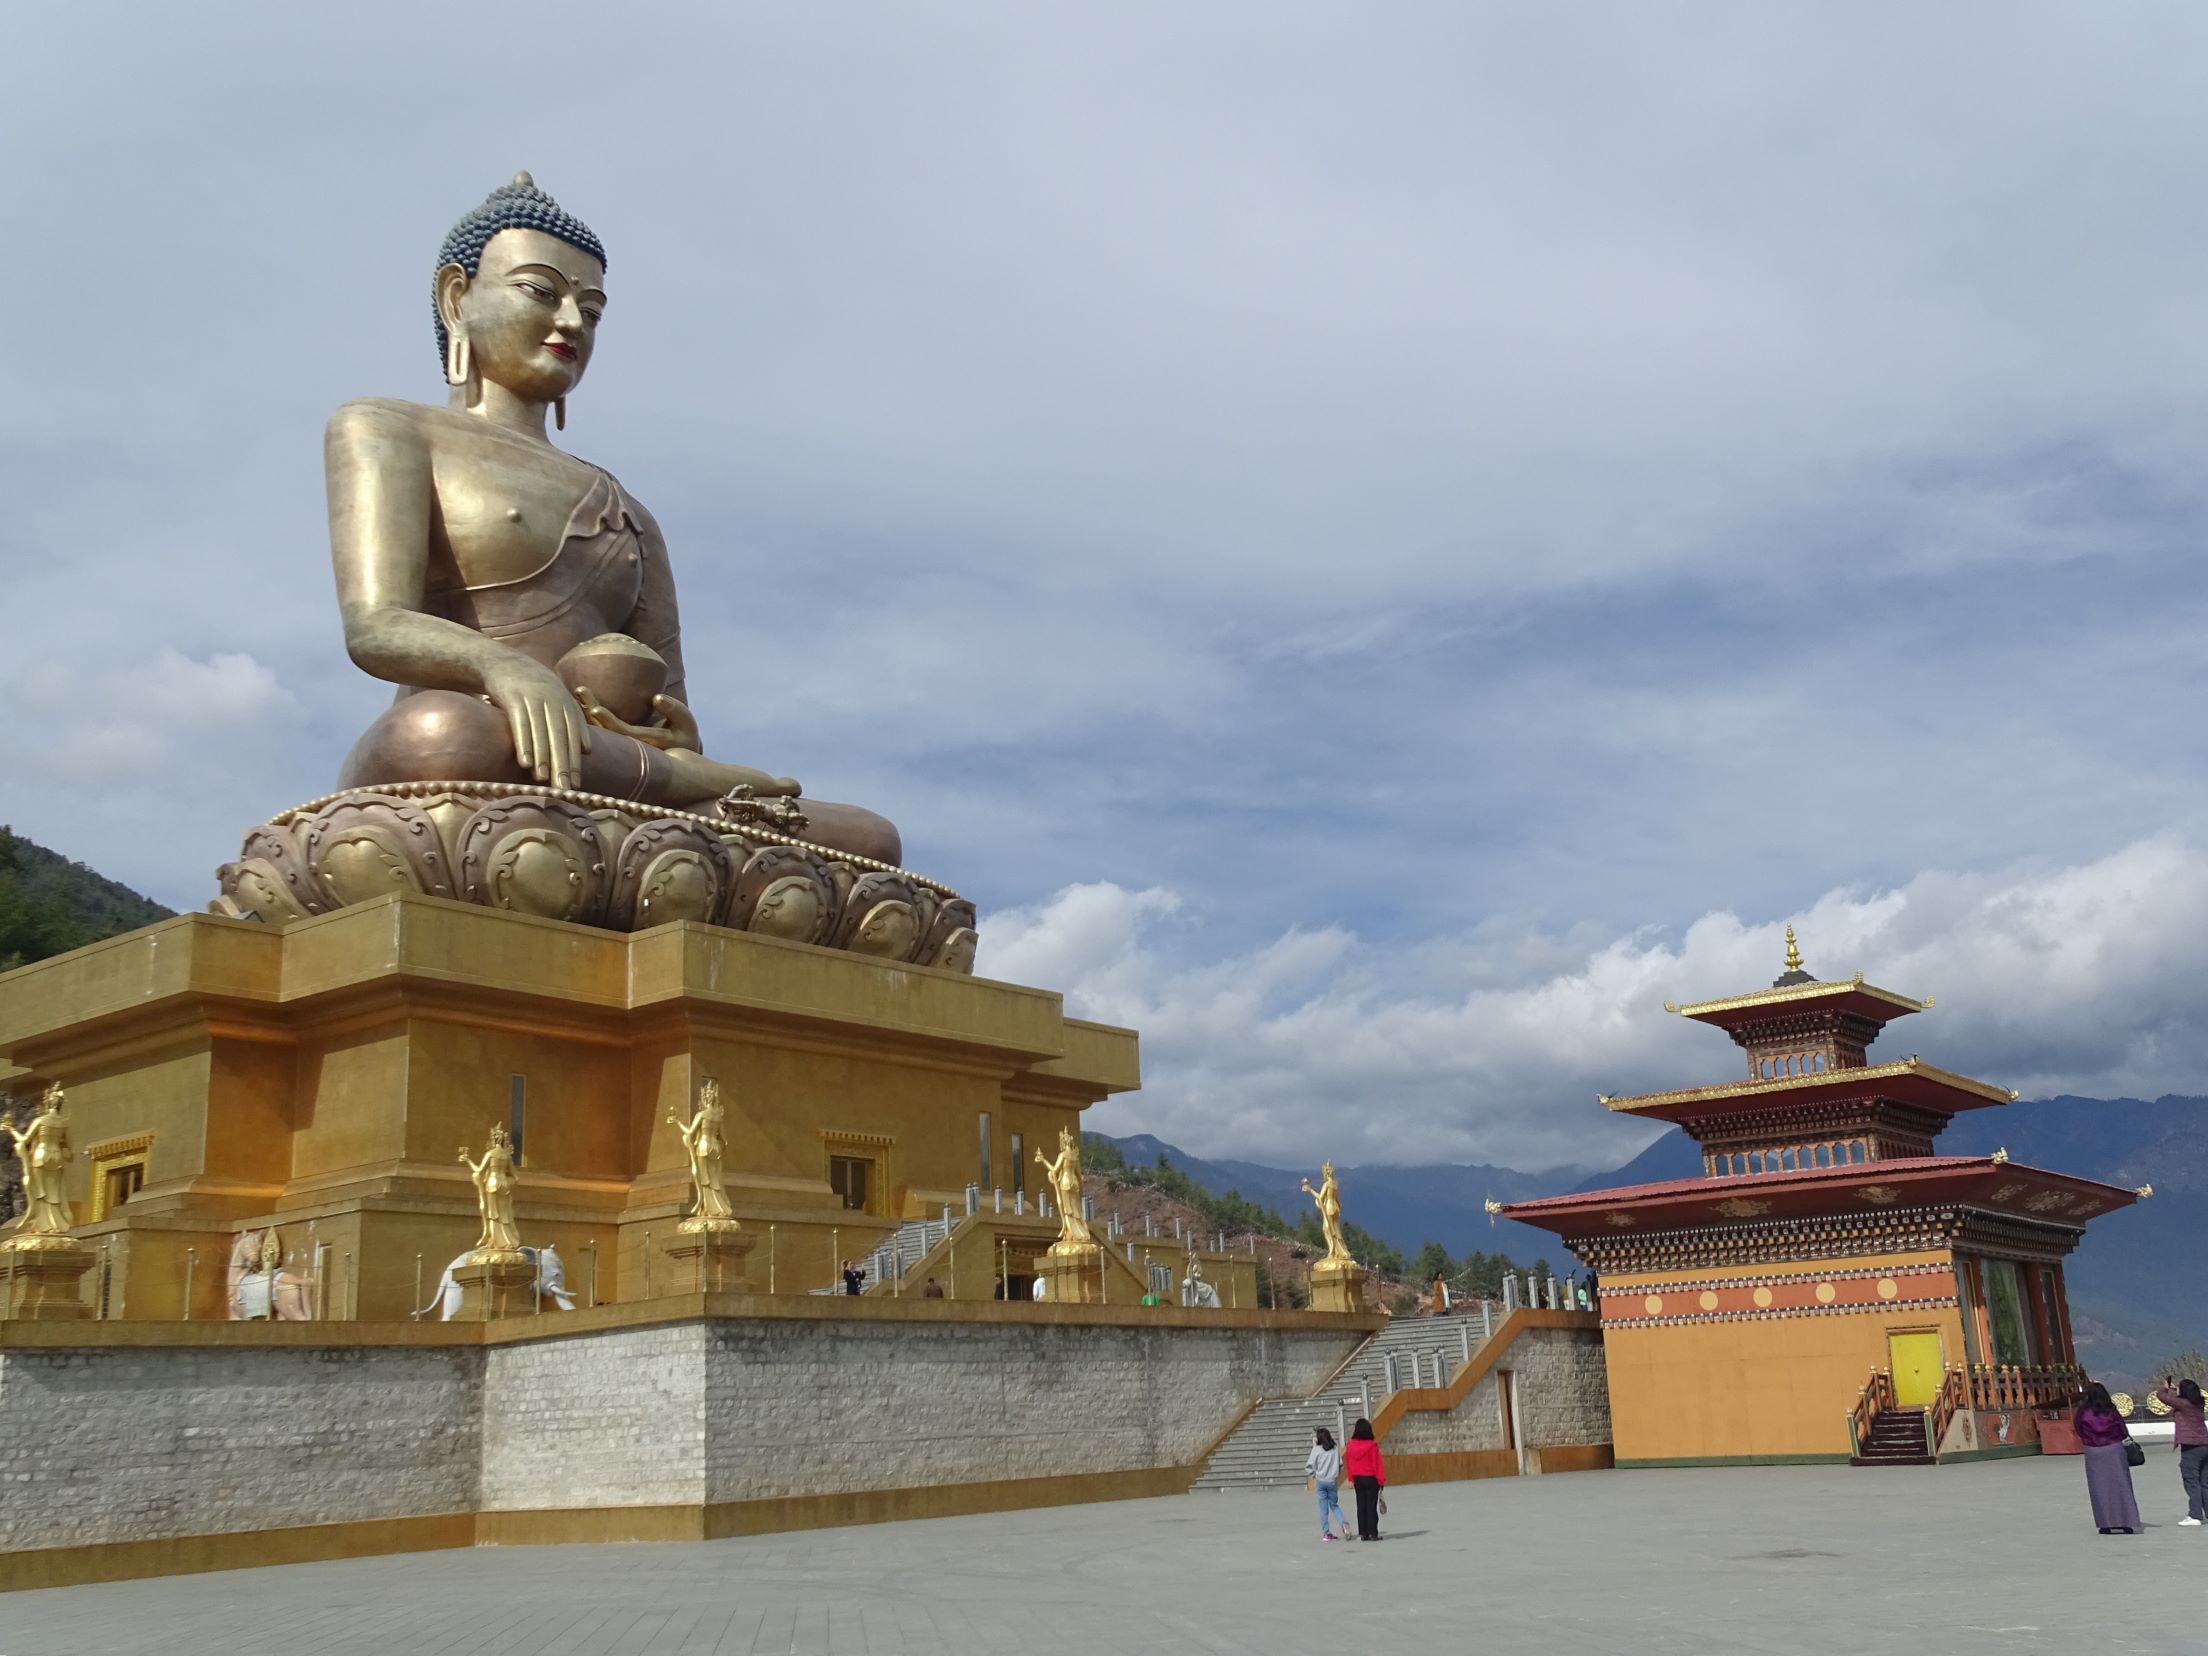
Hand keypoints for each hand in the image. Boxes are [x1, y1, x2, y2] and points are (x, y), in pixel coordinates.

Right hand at [483, 655, 591, 788]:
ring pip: (541, 733)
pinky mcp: (514, 698)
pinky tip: (526, 763)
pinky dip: (524, 744)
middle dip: (563, 765)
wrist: (506, 663)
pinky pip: (520, 724)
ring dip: (544, 758)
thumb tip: (588, 750)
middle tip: (565, 789)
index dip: (576, 761)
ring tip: (545, 781)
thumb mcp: (558, 702)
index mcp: (567, 705)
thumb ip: (573, 724)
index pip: (574, 738)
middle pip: (560, 738)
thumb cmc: (535, 690)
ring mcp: (534, 698)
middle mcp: (554, 701)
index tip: (577, 785)